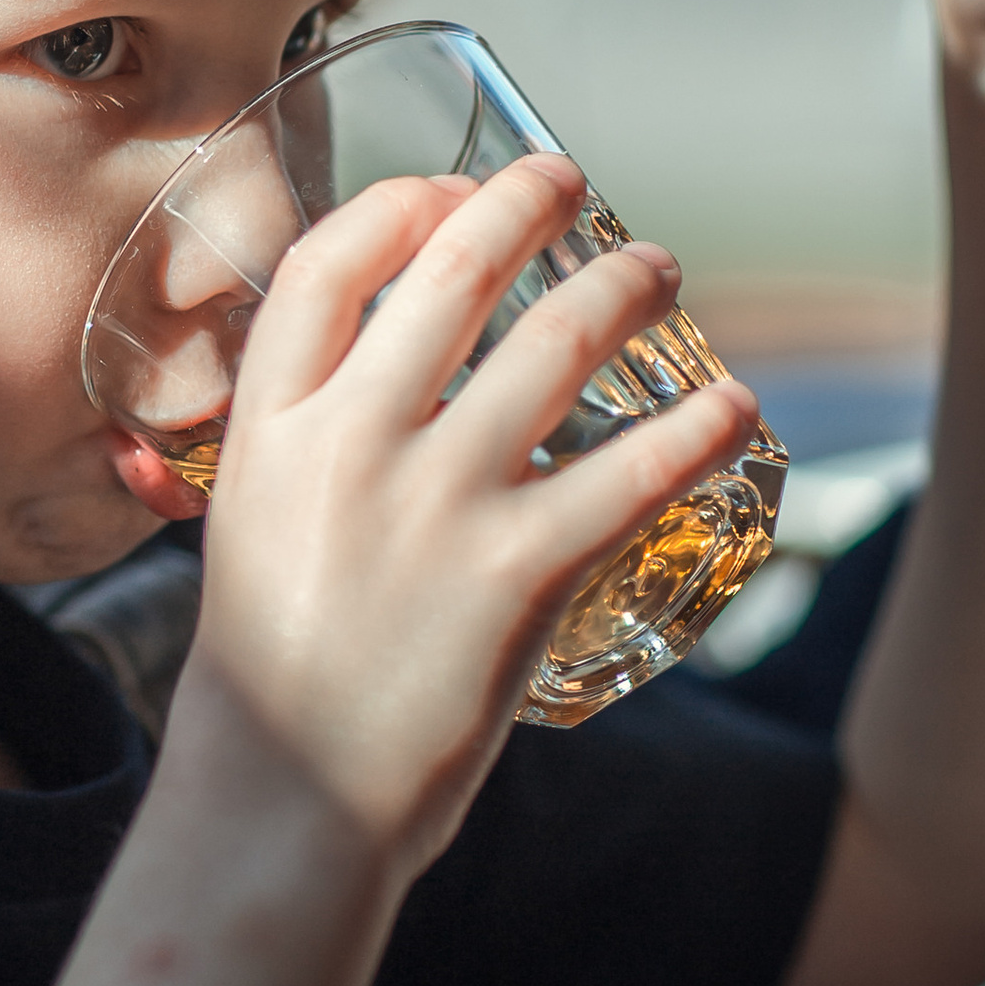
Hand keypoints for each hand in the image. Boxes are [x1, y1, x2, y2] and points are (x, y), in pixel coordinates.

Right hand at [170, 154, 759, 881]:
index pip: (329, 264)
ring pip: (553, 343)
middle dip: (526, 204)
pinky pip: (630, 473)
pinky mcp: (514, 574)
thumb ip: (312, 446)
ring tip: (658, 270)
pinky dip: (696, 428)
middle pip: (452, 271)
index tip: (448, 190)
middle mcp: (349, 443)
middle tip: (570, 182)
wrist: (284, 803)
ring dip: (624, 287)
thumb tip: (394, 381)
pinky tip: (732, 404)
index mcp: (270, 427)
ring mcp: (433, 504)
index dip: (401, 204)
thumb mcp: (252, 525)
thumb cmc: (271, 674)